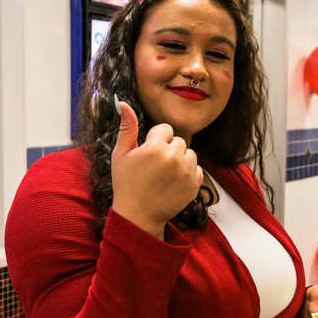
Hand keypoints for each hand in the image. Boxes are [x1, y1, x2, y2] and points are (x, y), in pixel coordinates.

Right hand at [111, 101, 202, 238]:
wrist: (139, 216)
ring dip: (180, 160)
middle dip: (168, 149)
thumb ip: (126, 128)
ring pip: (189, 153)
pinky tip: (174, 183)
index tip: (148, 154)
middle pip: (178, 141)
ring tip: (165, 175)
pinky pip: (197, 168)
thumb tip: (122, 102)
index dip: (155, 140)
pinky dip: (188, 174)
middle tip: (155, 167)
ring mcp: (186, 172)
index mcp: (154, 148)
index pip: (165, 129)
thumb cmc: (126, 184)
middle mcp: (173, 158)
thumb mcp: (121, 155)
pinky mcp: (195, 185)